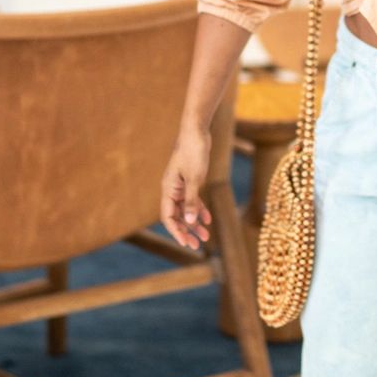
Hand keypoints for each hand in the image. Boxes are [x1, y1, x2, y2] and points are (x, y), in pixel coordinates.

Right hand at [160, 125, 212, 249]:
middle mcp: (172, 189)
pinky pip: (192, 200)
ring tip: (206, 237)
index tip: (186, 244)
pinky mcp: (189, 180)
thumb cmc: (193, 152)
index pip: (168, 217)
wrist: (197, 131)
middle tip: (196, 245)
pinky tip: (208, 219)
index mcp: (168, 189)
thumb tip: (191, 222)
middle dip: (186, 231)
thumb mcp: (195, 178)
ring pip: (186, 209)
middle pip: (176, 216)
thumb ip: (192, 201)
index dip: (176, 232)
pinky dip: (199, 209)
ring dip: (195, 223)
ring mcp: (180, 185)